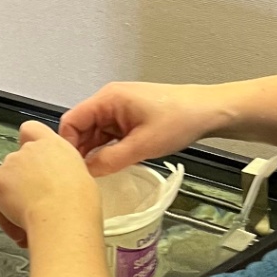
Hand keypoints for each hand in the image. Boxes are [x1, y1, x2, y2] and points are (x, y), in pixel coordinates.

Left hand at [0, 121, 99, 244]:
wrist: (62, 215)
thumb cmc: (78, 204)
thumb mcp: (80, 177)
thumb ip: (61, 171)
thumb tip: (56, 184)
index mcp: (53, 145)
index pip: (31, 130)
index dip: (28, 146)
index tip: (33, 164)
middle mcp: (29, 148)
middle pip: (17, 160)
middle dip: (21, 180)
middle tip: (34, 201)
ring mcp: (10, 162)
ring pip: (5, 179)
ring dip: (11, 195)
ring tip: (29, 216)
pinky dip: (2, 212)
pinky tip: (19, 225)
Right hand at [58, 81, 232, 175]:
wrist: (209, 112)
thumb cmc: (180, 119)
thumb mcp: (142, 145)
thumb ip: (109, 160)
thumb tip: (87, 173)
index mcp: (108, 99)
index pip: (71, 122)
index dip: (67, 146)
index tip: (71, 169)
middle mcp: (109, 101)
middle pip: (80, 129)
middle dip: (80, 152)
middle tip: (83, 177)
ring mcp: (119, 111)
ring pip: (94, 135)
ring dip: (95, 153)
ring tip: (97, 174)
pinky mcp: (128, 120)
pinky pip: (108, 137)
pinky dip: (107, 151)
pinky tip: (111, 166)